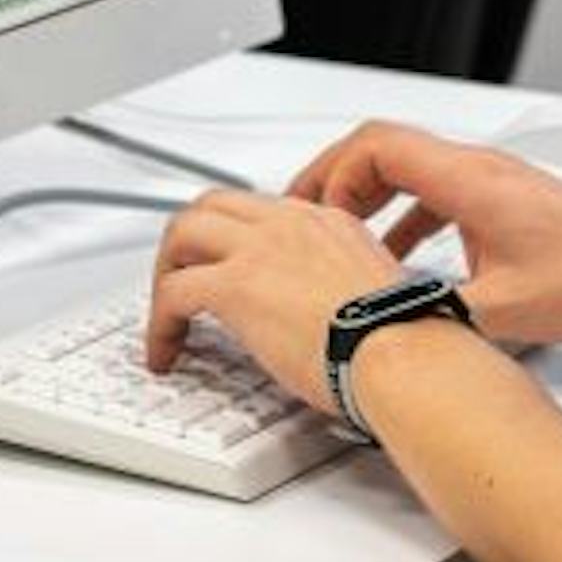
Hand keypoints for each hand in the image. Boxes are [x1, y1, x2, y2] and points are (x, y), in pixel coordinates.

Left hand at [143, 188, 403, 411]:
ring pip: (183, 233)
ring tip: (164, 316)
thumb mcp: (371, 292)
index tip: (221, 269)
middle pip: (211, 206)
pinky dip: (159, 323)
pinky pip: (173, 293)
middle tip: (177, 281)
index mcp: (325, 221)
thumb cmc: (402, 340)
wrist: (403, 354)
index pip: (258, 213)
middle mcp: (289, 224)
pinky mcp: (236, 285)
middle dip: (185, 243)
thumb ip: (339, 287)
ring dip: (165, 274)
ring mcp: (260, 249)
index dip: (230, 241)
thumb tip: (322, 315)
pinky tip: (165, 352)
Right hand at [289, 120, 561, 347]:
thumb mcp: (502, 311)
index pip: (376, 147)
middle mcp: (477, 168)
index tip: (316, 213)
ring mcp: (491, 180)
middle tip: (307, 214)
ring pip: (410, 168)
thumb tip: (390, 331)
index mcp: (468, 181)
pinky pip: (436, 190)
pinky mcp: (503, 198)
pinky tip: (402, 256)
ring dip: (371, 197)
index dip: (333, 175)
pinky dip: (406, 215)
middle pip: (384, 149)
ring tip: (344, 235)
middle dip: (338, 180)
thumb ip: (436, 316)